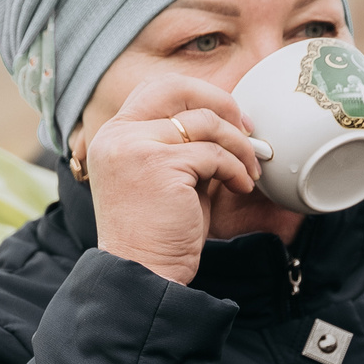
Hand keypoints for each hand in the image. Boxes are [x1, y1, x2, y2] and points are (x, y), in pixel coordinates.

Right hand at [76, 73, 264, 285]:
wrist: (142, 275)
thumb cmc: (157, 235)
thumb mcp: (167, 179)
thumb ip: (184, 148)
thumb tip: (229, 125)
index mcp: (114, 136)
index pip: (158, 89)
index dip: (199, 96)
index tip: (229, 120)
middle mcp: (118, 135)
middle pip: (176, 87)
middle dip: (220, 102)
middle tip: (246, 128)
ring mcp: (135, 146)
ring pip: (205, 122)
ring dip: (238, 145)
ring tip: (249, 171)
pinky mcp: (160, 164)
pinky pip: (214, 153)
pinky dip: (236, 169)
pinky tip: (241, 187)